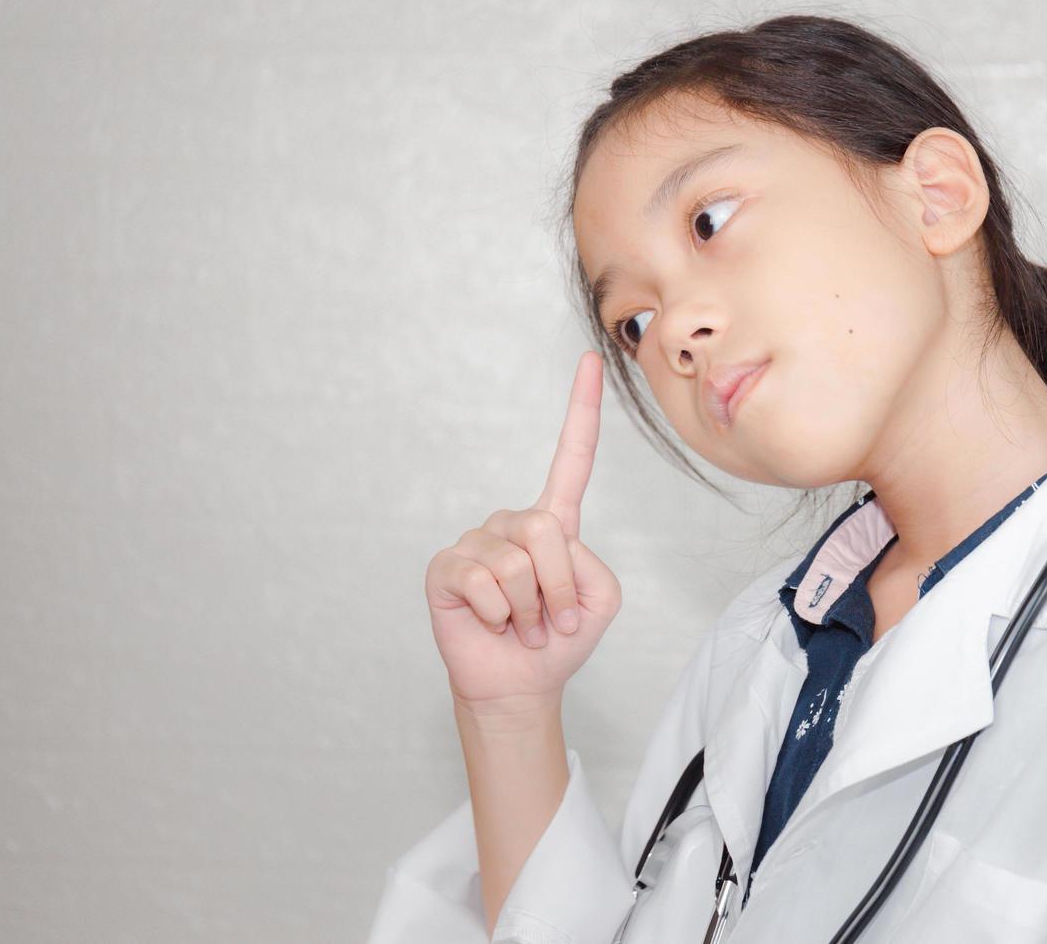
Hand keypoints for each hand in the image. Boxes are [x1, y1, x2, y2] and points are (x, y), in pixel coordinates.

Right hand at [423, 350, 621, 717]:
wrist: (521, 685)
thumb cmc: (559, 639)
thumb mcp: (599, 600)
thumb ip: (587, 565)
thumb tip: (539, 548)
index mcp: (555, 522)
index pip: (571, 458)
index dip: (582, 410)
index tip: (593, 360)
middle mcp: (513, 523)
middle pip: (545, 529)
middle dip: (559, 586)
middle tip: (553, 620)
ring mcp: (476, 542)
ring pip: (515, 562)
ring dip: (531, 610)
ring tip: (523, 626)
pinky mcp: (447, 568)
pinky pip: (482, 581)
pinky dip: (499, 614)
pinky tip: (493, 624)